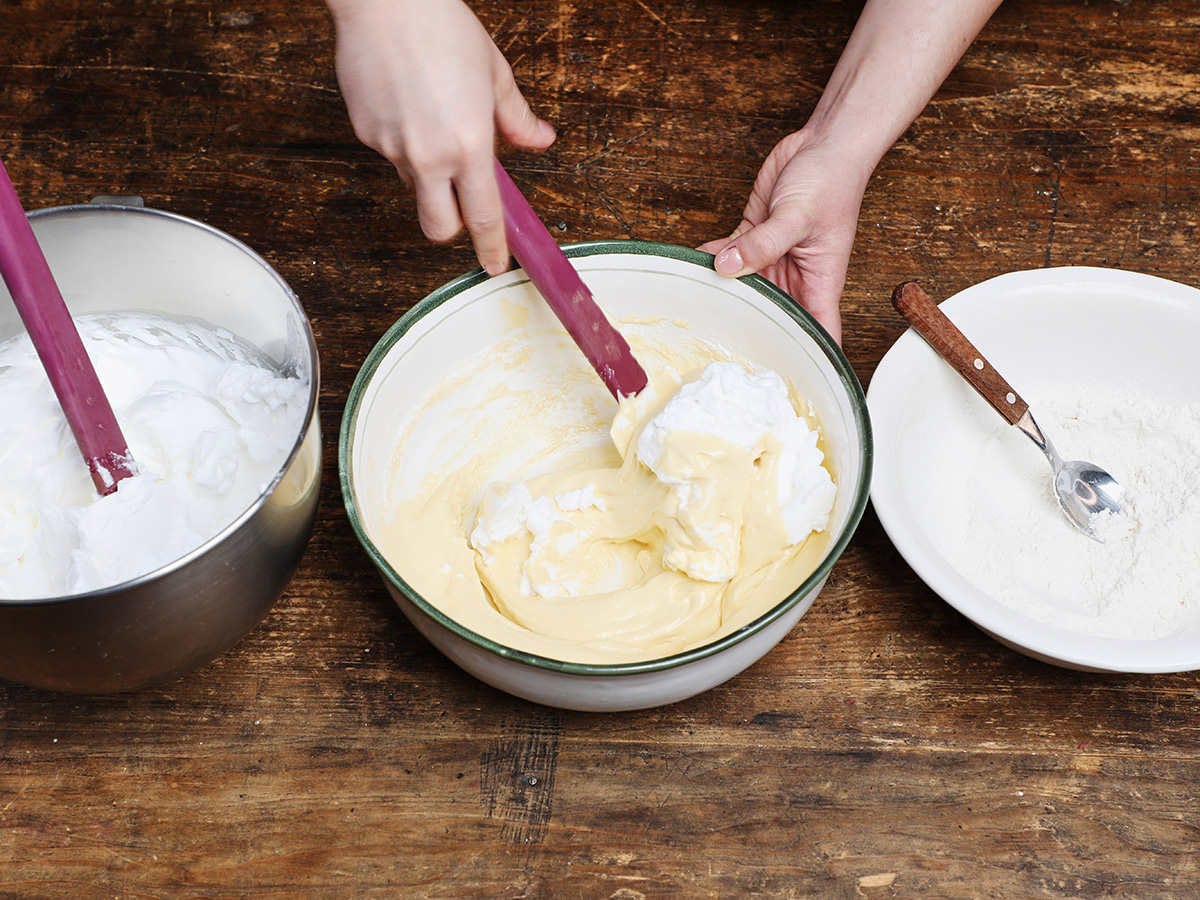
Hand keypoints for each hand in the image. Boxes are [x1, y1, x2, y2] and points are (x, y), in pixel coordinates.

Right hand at [330, 0, 555, 273]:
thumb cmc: (441, 27)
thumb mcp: (494, 73)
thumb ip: (517, 118)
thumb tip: (541, 140)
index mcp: (468, 145)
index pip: (483, 217)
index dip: (491, 247)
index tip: (494, 264)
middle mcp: (428, 156)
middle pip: (437, 225)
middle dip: (451, 225)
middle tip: (461, 201)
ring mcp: (391, 147)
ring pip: (412, 184)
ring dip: (426, 172)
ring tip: (432, 119)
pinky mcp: (365, 133)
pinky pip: (389, 153)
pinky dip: (402, 140)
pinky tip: (406, 102)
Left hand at [700, 131, 870, 344]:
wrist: (823, 145)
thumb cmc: (832, 181)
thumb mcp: (797, 216)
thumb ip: (761, 244)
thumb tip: (726, 267)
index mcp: (819, 283)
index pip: (817, 334)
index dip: (806, 361)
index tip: (786, 386)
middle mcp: (795, 278)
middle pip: (772, 317)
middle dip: (749, 334)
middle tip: (718, 357)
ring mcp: (772, 258)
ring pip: (744, 286)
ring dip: (722, 293)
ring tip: (695, 313)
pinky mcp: (754, 237)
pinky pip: (728, 255)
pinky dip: (711, 259)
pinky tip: (691, 265)